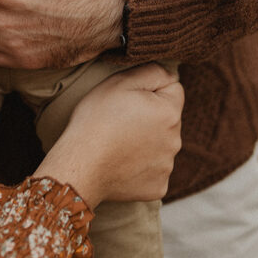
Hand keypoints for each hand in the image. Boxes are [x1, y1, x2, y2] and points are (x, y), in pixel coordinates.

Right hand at [34, 64, 183, 208]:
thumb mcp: (120, 81)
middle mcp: (176, 141)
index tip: (130, 98)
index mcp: (170, 112)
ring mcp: (167, 167)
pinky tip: (121, 162)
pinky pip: (154, 169)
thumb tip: (171, 72)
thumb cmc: (96, 119)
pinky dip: (141, 165)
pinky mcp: (158, 187)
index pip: (174, 88)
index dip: (151, 88)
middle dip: (150, 115)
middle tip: (120, 119)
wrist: (81, 164)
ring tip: (119, 141)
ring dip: (147, 141)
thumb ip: (152, 71)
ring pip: (161, 144)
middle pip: (168, 118)